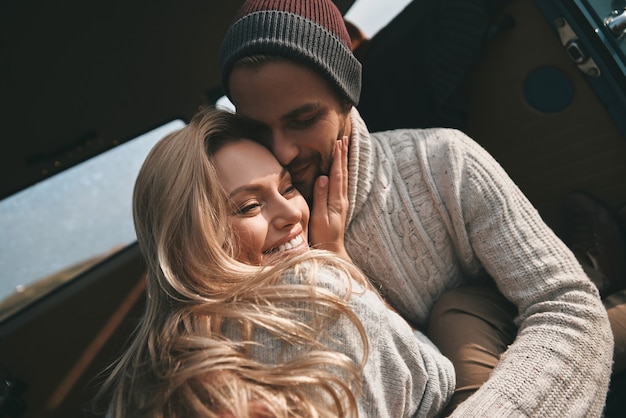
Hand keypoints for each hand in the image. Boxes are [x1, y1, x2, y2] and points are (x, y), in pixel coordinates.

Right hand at [309, 136, 351, 260]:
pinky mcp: (340, 205)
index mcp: (337, 200)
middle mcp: (342, 199)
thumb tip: (323, 177)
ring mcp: (342, 202)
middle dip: (343, 155)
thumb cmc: (322, 235)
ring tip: (344, 148)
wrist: (332, 249)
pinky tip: (342, 168)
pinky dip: (343, 171)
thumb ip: (321, 197)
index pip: (337, 174)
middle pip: (343, 172)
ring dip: (344, 161)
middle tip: (344, 138)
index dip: (338, 158)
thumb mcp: (319, 216)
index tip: (338, 143)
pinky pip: (343, 183)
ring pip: (344, 177)